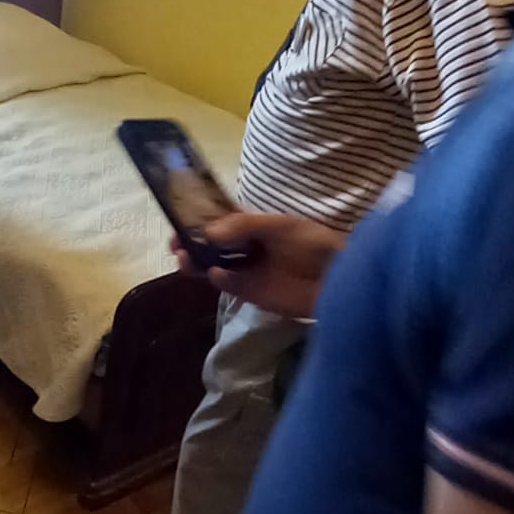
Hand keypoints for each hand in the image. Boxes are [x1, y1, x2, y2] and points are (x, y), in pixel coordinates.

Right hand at [173, 211, 344, 317]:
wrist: (338, 278)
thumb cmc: (312, 244)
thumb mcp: (280, 225)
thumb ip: (244, 226)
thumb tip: (209, 232)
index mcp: (252, 226)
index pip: (217, 220)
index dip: (196, 220)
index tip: (178, 220)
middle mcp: (245, 247)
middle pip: (208, 245)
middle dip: (189, 243)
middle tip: (175, 245)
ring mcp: (246, 271)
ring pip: (212, 266)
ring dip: (197, 262)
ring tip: (184, 259)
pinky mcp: (250, 293)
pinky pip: (227, 285)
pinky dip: (218, 280)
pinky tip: (216, 274)